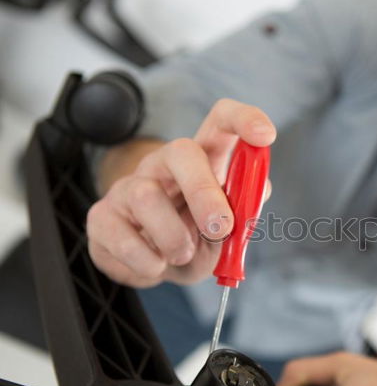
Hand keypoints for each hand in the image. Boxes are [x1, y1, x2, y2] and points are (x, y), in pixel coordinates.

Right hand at [86, 99, 274, 287]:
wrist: (149, 266)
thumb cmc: (193, 241)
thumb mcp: (225, 233)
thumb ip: (242, 213)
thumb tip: (259, 191)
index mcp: (203, 161)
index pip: (221, 121)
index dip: (245, 120)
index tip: (265, 135)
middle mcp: (165, 165)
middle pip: (181, 151)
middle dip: (204, 191)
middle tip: (221, 227)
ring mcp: (129, 186)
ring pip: (147, 197)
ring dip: (174, 238)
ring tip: (182, 255)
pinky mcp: (101, 216)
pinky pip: (122, 236)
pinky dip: (147, 261)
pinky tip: (156, 265)